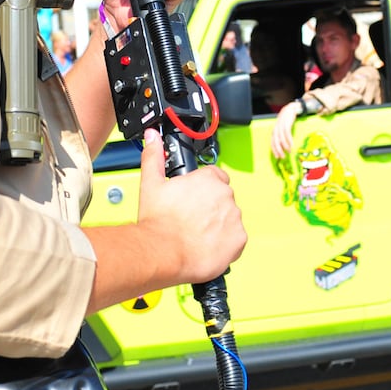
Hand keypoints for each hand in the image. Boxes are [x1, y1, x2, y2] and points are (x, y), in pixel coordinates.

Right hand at [138, 129, 244, 282]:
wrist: (163, 252)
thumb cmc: (158, 221)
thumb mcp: (151, 183)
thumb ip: (154, 156)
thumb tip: (152, 137)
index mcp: (208, 178)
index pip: (216, 176)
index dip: (204, 189)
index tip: (194, 199)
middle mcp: (225, 194)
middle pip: (222, 199)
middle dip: (210, 208)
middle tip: (191, 219)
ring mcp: (234, 217)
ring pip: (229, 219)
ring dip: (218, 226)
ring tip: (197, 235)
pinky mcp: (239, 239)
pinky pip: (236, 240)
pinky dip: (225, 244)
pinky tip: (207, 246)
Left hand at [270, 101, 302, 158]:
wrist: (291, 108)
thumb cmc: (287, 120)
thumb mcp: (283, 128)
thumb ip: (283, 136)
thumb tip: (284, 146)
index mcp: (275, 131)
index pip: (272, 142)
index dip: (274, 150)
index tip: (277, 157)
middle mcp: (276, 128)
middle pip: (275, 141)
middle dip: (278, 149)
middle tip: (283, 156)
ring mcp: (280, 125)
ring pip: (281, 137)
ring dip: (285, 145)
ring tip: (289, 151)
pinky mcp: (286, 123)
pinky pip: (286, 132)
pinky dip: (289, 139)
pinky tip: (292, 144)